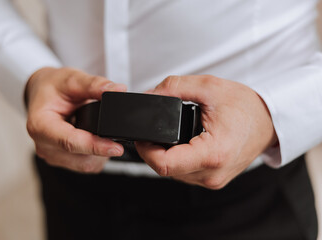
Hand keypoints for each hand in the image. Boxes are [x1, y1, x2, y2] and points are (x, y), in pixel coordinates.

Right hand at [25, 67, 125, 172]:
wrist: (42, 93)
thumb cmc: (52, 87)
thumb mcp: (72, 79)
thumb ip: (94, 84)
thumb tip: (117, 89)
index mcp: (40, 125)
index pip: (70, 142)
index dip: (95, 146)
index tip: (116, 148)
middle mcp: (43, 145)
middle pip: (80, 158)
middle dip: (101, 149)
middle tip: (116, 133)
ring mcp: (52, 155)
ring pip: (85, 165)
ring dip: (100, 154)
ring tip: (103, 134)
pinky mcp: (61, 160)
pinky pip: (84, 164)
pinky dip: (96, 155)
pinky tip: (96, 140)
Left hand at [135, 75, 276, 188]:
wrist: (268, 123)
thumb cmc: (246, 107)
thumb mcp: (209, 87)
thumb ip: (175, 87)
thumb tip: (149, 95)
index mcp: (213, 154)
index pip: (164, 165)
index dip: (145, 150)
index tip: (142, 136)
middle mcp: (212, 174)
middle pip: (165, 170)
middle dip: (153, 150)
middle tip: (154, 130)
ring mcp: (212, 180)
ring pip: (172, 173)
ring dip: (165, 155)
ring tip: (172, 134)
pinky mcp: (211, 180)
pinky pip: (184, 173)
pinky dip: (177, 159)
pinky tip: (183, 143)